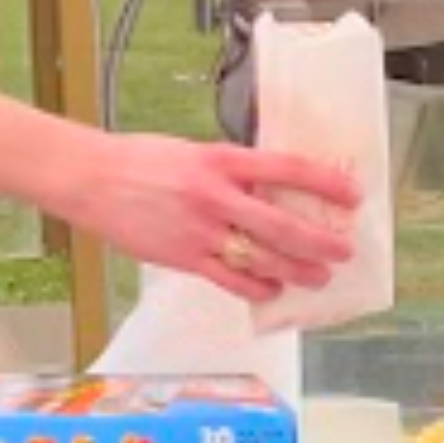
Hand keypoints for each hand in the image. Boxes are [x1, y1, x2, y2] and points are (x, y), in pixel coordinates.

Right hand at [66, 134, 358, 304]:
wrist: (92, 179)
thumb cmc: (141, 160)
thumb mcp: (194, 152)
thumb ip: (231, 169)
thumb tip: (270, 186)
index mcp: (221, 160)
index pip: (287, 169)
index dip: (325, 183)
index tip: (351, 193)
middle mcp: (215, 196)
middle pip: (281, 224)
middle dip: (319, 241)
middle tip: (344, 250)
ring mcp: (200, 231)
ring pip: (261, 258)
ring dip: (296, 271)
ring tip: (319, 277)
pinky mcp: (183, 258)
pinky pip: (229, 280)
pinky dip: (256, 288)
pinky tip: (273, 290)